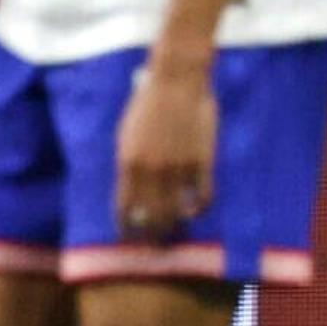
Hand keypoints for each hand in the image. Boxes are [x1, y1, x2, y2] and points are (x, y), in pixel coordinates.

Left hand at [115, 58, 216, 243]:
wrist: (176, 82)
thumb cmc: (148, 104)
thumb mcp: (127, 134)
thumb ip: (129, 162)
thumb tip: (132, 190)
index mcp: (128, 163)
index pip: (124, 207)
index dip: (126, 226)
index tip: (128, 237)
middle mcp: (151, 170)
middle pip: (150, 215)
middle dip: (150, 233)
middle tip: (153, 243)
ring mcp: (178, 167)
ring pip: (176, 211)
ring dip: (174, 225)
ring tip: (174, 232)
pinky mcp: (202, 161)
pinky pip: (202, 196)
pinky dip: (199, 208)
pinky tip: (195, 211)